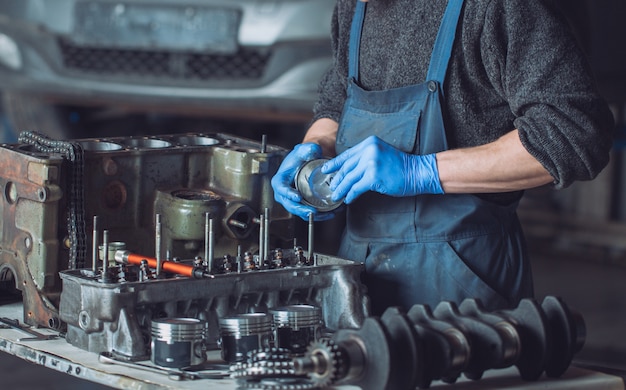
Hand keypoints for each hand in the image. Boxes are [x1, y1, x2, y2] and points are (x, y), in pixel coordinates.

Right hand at [271, 143, 335, 220]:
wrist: (306, 163)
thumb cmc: (301, 157)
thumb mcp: (303, 150)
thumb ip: (308, 148)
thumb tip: (313, 150)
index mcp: (280, 180)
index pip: (281, 189)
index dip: (288, 194)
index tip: (298, 197)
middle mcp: (284, 193)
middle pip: (290, 205)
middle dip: (301, 210)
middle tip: (313, 212)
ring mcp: (292, 200)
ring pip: (300, 212)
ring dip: (313, 215)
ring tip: (327, 214)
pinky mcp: (301, 205)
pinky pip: (308, 213)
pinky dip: (320, 215)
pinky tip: (331, 213)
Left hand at [322, 136, 443, 203]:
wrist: (418, 172)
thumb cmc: (402, 166)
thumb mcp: (382, 154)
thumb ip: (366, 158)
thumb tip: (349, 171)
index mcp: (369, 143)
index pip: (347, 154)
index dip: (334, 163)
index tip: (326, 170)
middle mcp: (369, 150)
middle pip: (346, 167)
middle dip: (337, 179)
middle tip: (332, 187)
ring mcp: (371, 163)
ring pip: (349, 178)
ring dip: (341, 189)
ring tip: (337, 196)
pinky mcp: (373, 176)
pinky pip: (357, 188)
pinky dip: (351, 195)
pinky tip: (349, 199)